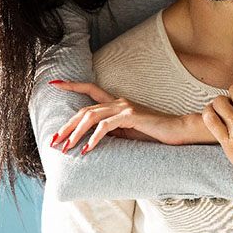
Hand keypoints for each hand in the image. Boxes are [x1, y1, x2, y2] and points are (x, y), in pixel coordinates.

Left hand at [48, 80, 199, 153]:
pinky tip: (87, 149)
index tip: (54, 83)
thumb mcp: (129, 131)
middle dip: (67, 125)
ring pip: (91, 117)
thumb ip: (112, 130)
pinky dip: (94, 138)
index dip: (72, 85)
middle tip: (53, 140)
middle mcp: (118, 101)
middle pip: (84, 109)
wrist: (179, 130)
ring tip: (66, 147)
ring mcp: (124, 107)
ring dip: (76, 133)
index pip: (90, 89)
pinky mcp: (131, 116)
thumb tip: (91, 139)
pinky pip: (106, 126)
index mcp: (117, 102)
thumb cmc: (155, 133)